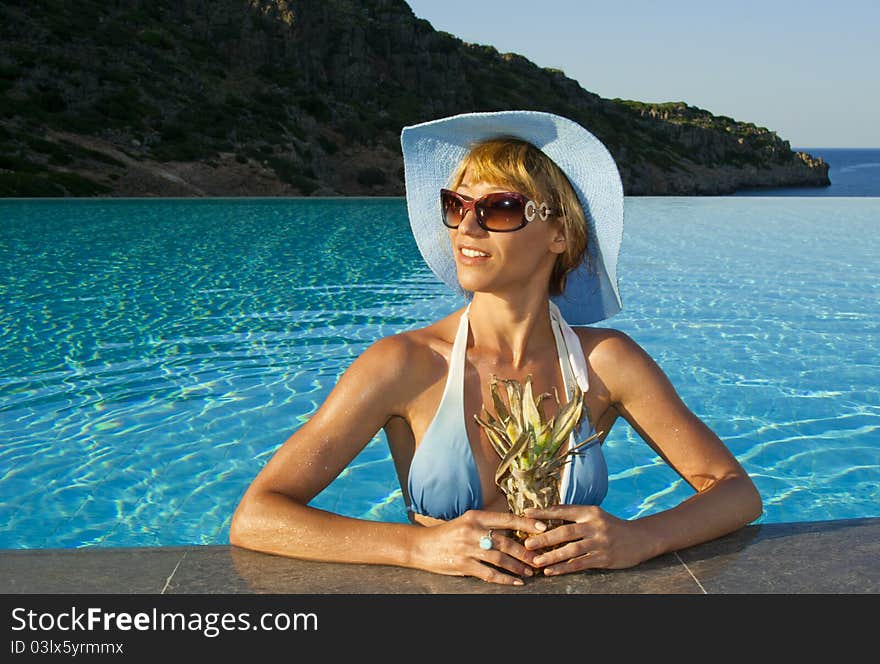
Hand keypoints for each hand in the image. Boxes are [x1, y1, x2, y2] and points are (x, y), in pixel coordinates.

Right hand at [416, 510, 547, 584]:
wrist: (421, 546)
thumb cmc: (447, 534)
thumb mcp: (466, 522)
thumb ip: (487, 525)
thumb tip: (514, 529)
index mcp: (475, 516)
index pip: (506, 518)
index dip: (526, 522)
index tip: (543, 527)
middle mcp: (472, 530)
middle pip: (506, 540)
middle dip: (525, 551)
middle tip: (539, 558)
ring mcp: (467, 548)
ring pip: (500, 558)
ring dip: (517, 566)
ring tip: (529, 572)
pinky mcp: (463, 565)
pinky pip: (489, 573)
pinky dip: (505, 579)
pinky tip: (515, 582)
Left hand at [522, 505, 650, 574]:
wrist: (641, 538)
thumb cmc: (612, 526)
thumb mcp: (596, 516)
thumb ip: (576, 518)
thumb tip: (548, 520)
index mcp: (590, 512)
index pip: (563, 510)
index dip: (544, 512)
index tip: (526, 513)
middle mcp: (594, 525)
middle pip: (565, 532)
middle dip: (544, 538)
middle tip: (527, 543)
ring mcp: (600, 542)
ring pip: (571, 550)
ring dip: (552, 556)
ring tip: (536, 561)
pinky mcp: (604, 558)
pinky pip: (580, 564)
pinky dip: (564, 568)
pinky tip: (551, 571)